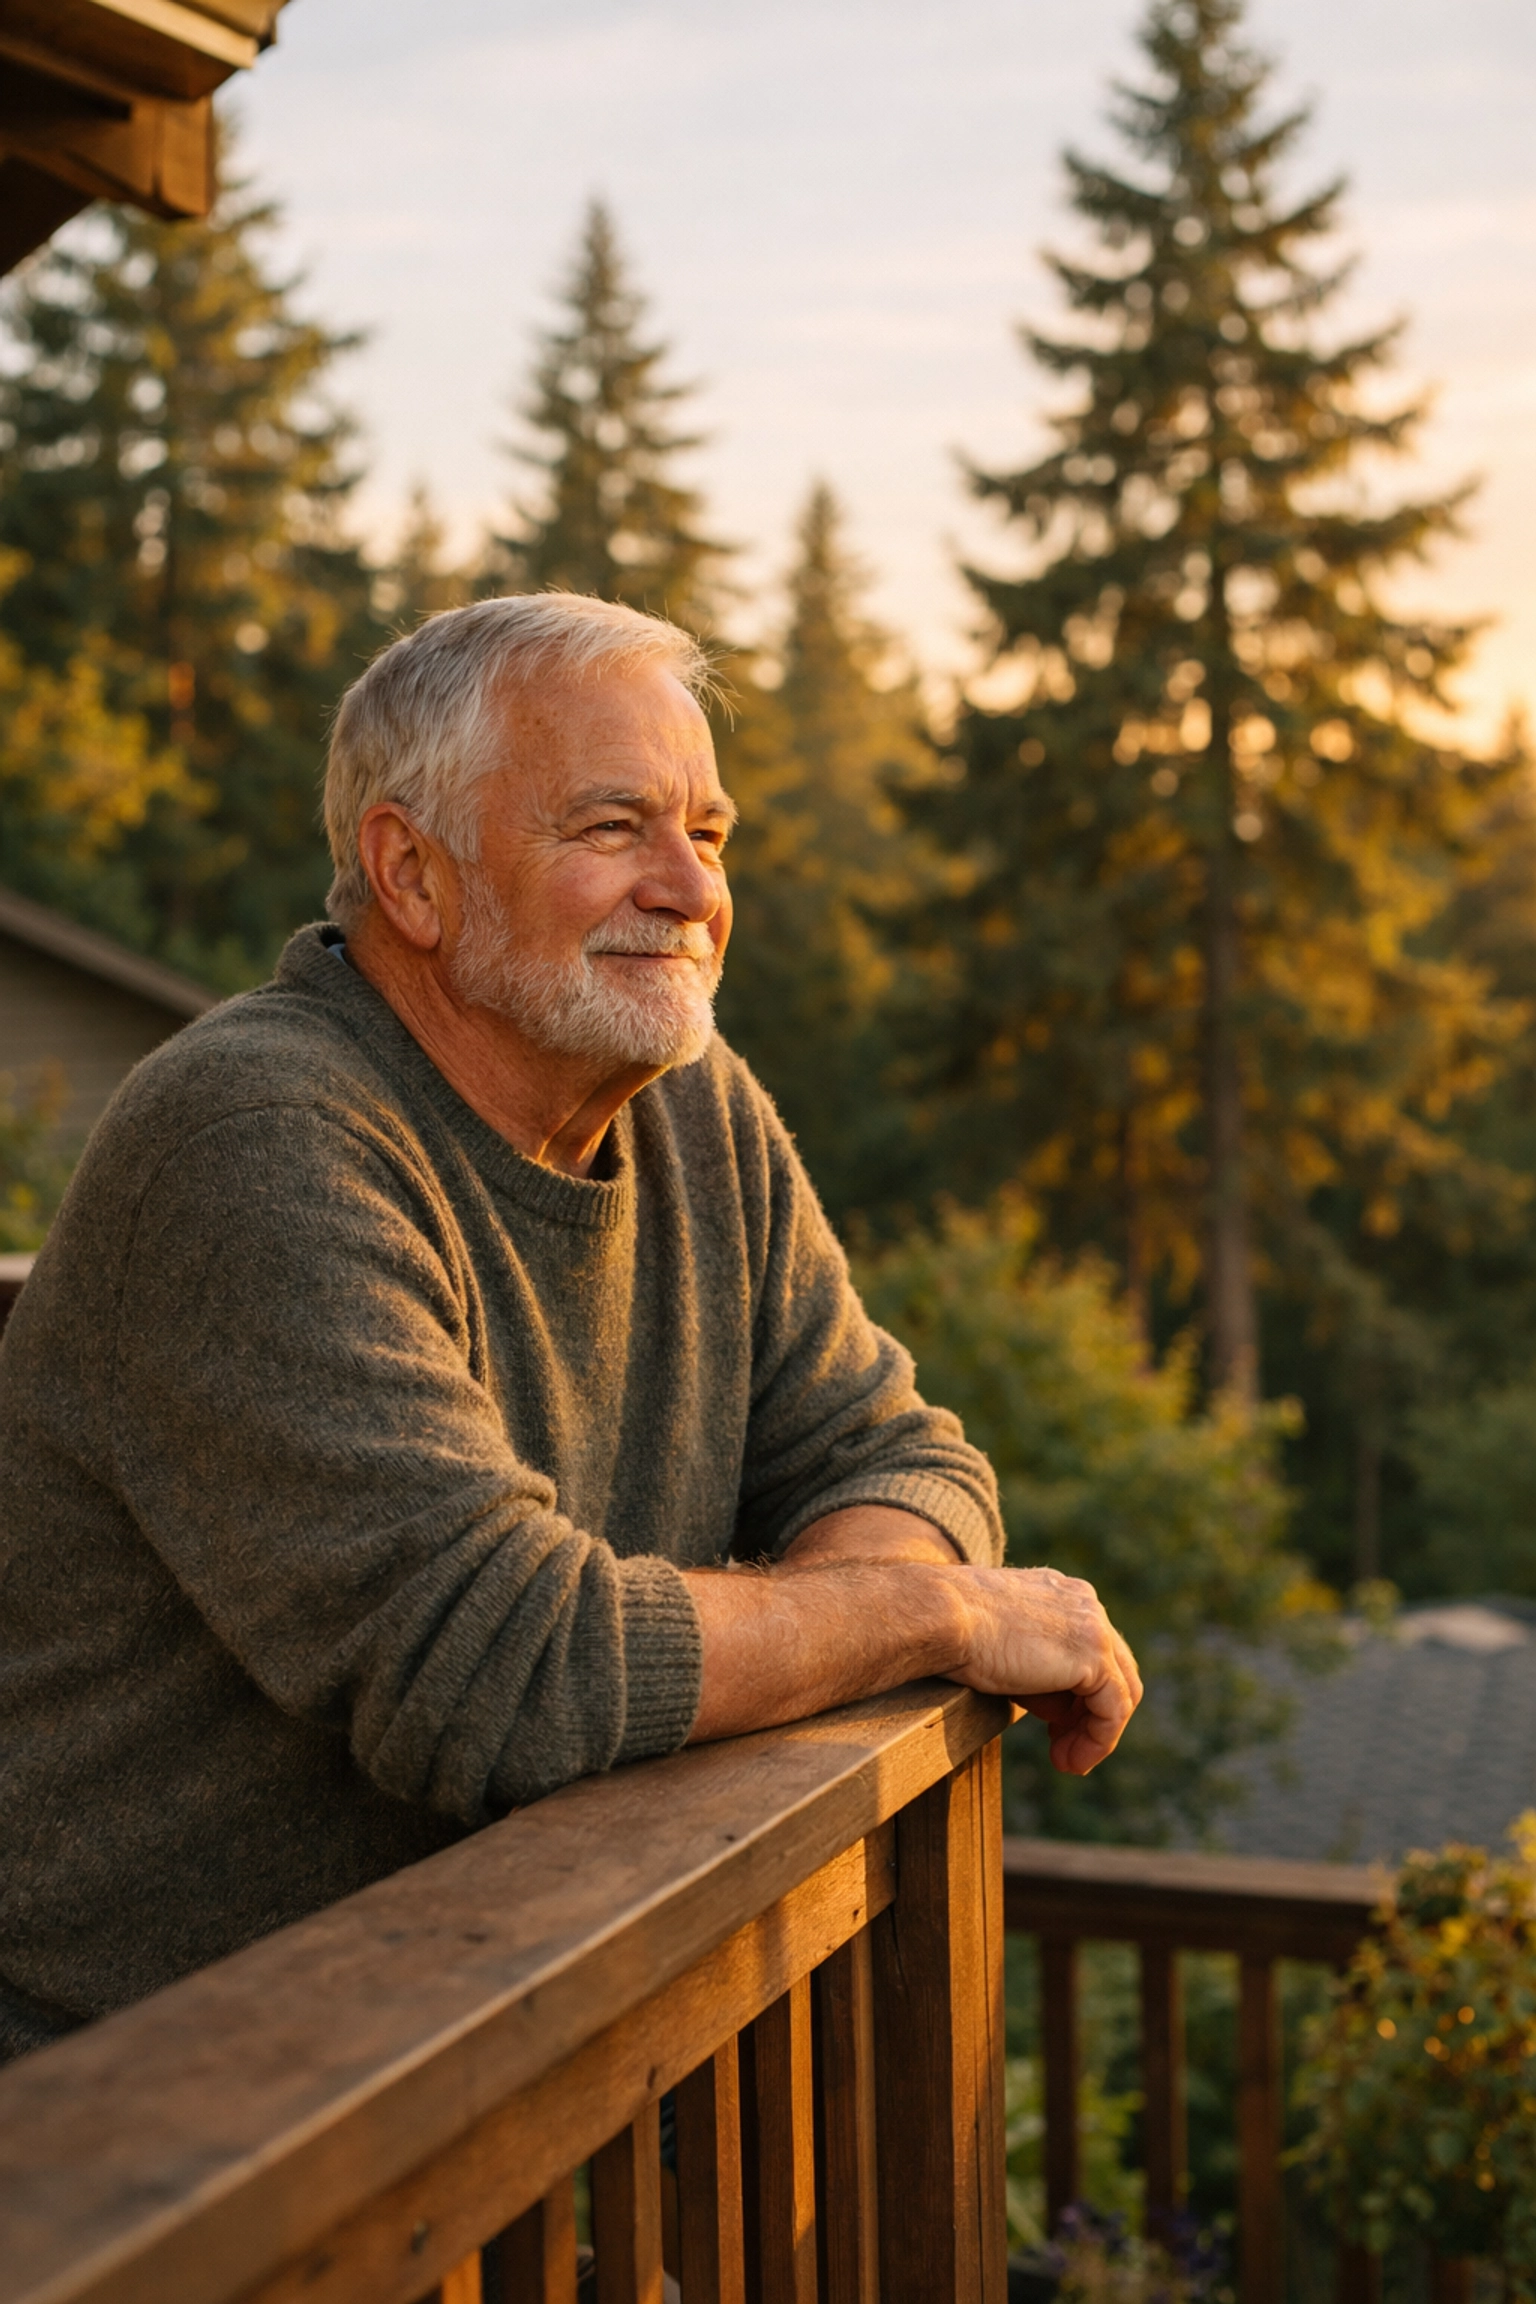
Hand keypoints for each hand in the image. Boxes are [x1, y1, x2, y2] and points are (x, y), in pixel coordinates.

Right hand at [945, 1565, 1141, 1777]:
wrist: (942, 1615)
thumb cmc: (955, 1630)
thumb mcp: (1005, 1649)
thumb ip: (1039, 1673)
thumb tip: (1058, 1710)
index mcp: (1063, 1594)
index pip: (1092, 1650)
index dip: (1079, 1694)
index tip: (1054, 1725)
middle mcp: (1085, 1604)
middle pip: (1115, 1670)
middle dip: (1093, 1715)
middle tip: (1063, 1746)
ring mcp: (1094, 1627)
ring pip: (1121, 1692)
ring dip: (1097, 1734)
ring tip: (1068, 1762)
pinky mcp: (1094, 1656)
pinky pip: (1114, 1709)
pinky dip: (1099, 1741)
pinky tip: (1071, 1760)